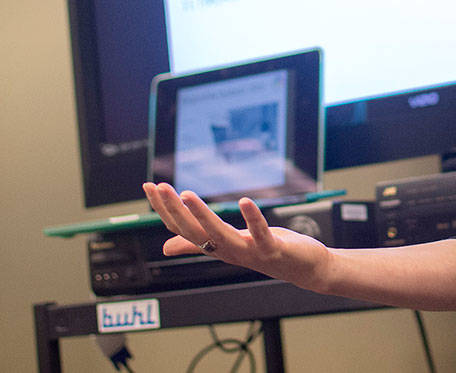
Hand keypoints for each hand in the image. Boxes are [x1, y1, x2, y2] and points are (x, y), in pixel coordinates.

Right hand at [142, 182, 332, 290]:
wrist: (304, 268)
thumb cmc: (267, 252)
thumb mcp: (230, 244)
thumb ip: (199, 244)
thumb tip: (165, 248)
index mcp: (216, 246)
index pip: (182, 228)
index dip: (165, 209)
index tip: (150, 186)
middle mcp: (228, 251)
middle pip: (195, 231)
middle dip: (175, 209)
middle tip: (159, 186)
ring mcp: (249, 251)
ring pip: (220, 235)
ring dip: (202, 215)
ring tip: (186, 193)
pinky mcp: (272, 248)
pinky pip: (260, 233)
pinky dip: (253, 218)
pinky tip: (245, 200)